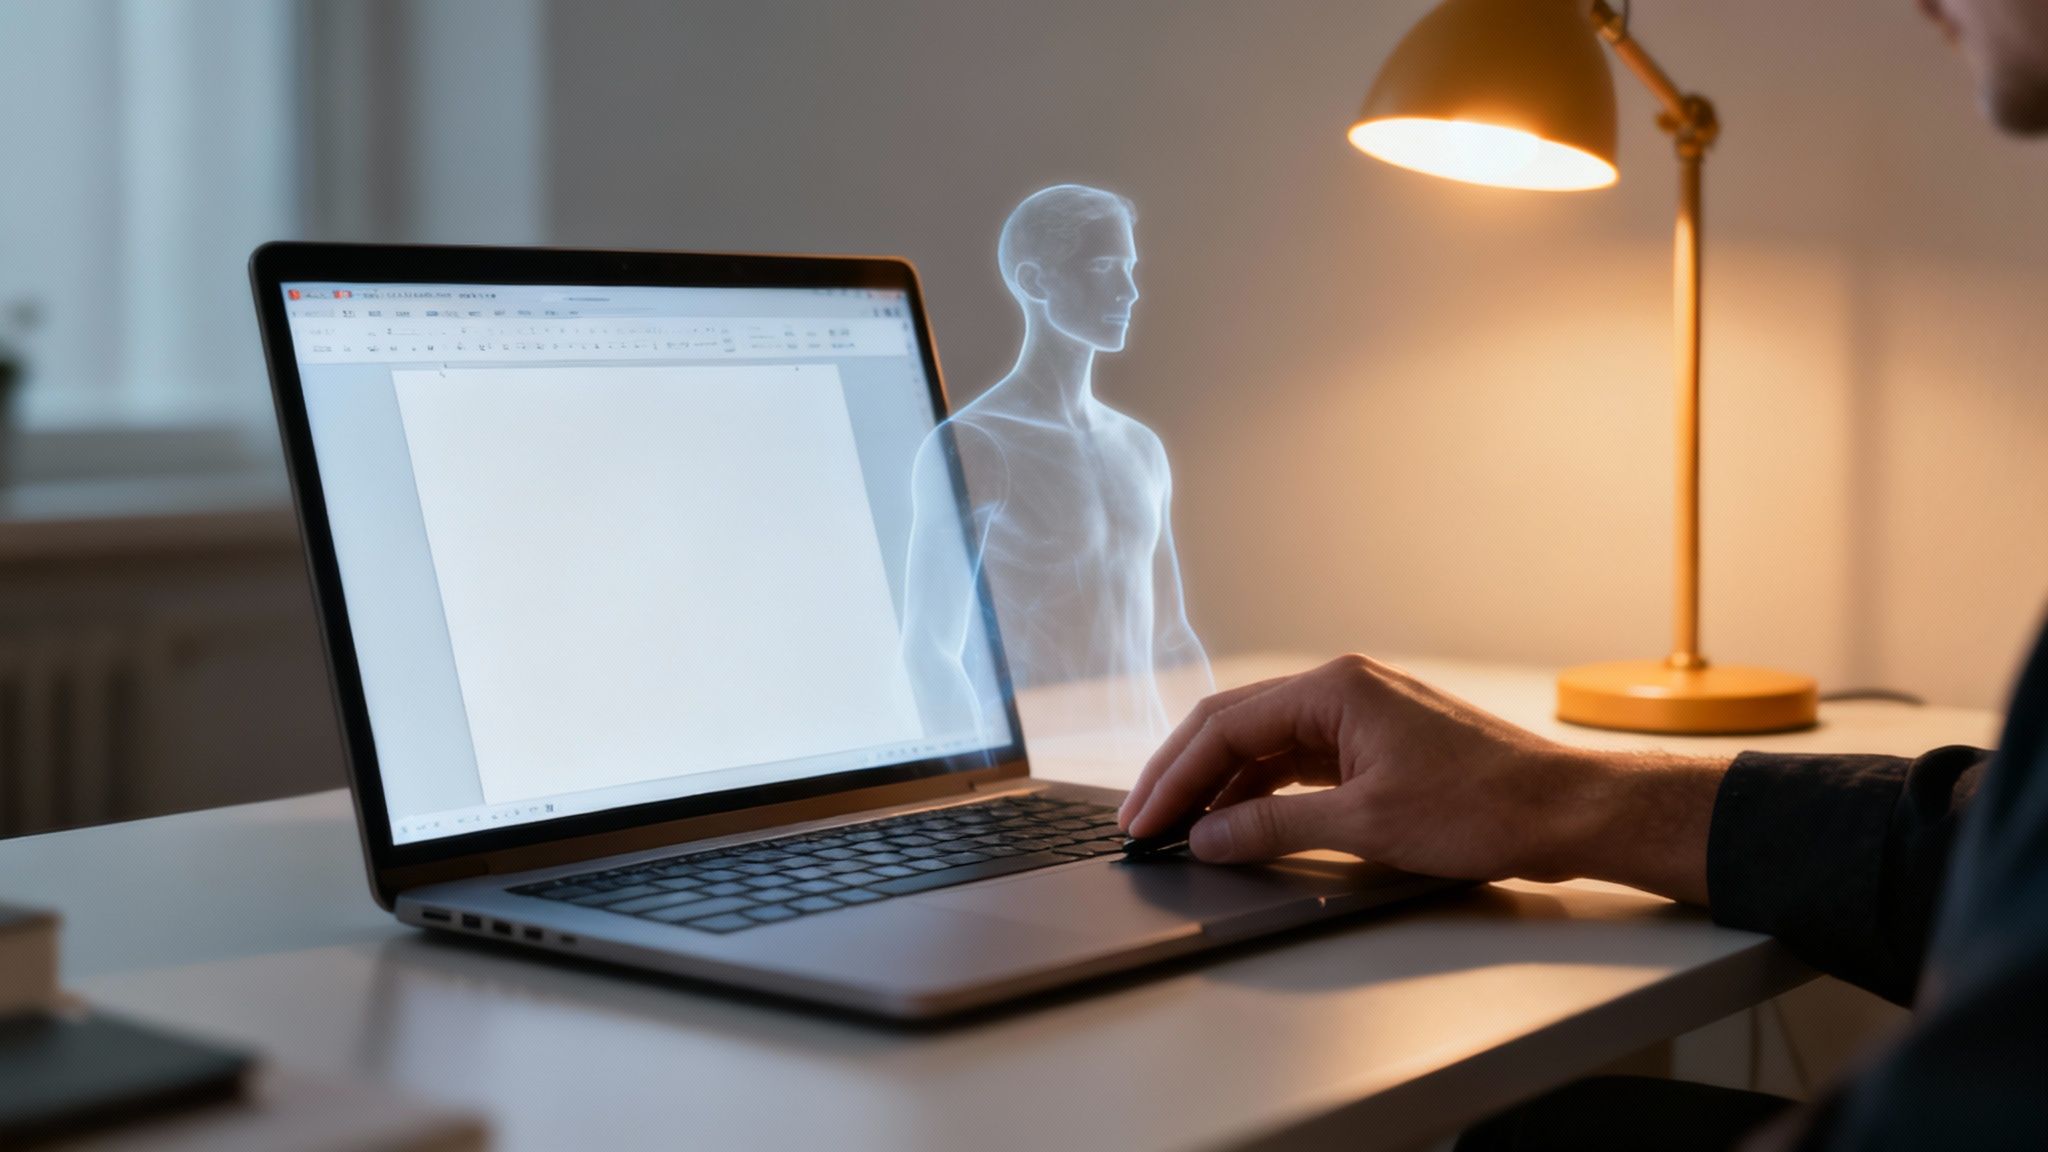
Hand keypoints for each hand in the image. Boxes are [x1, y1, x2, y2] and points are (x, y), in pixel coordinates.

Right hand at [1118, 655, 1727, 901]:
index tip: (1143, 819)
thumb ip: (1273, 827)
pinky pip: (1295, 762)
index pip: (1225, 725)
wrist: (1564, 813)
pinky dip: (1259, 792)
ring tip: (1179, 831)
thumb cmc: (1483, 807)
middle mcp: (1341, 689)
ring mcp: (1358, 715)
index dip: (1173, 776)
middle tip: (1142, 824)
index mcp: (1334, 689)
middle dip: (1182, 775)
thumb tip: (1206, 835)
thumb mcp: (1366, 825)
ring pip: (1262, 744)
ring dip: (1217, 786)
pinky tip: (1236, 824)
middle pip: (1233, 725)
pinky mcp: (1373, 744)